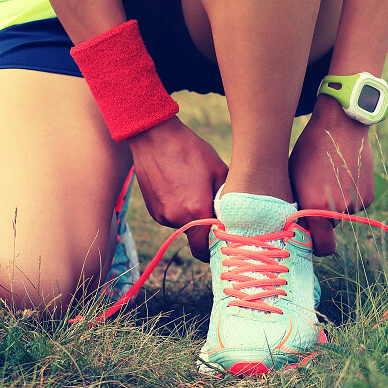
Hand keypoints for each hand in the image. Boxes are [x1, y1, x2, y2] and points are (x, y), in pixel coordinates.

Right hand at [127, 117, 228, 259]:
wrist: (154, 137)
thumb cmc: (191, 151)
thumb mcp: (220, 171)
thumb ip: (227, 200)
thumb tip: (234, 216)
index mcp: (195, 211)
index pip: (204, 249)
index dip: (215, 248)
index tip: (224, 240)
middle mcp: (176, 218)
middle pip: (196, 236)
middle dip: (207, 228)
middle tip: (214, 209)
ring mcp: (161, 215)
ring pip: (184, 226)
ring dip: (192, 216)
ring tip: (194, 189)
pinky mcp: (153, 210)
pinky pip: (172, 217)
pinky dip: (179, 209)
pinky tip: (181, 187)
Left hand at [289, 99, 374, 254]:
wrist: (339, 126)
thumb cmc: (308, 151)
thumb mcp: (293, 179)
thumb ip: (297, 207)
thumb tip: (298, 230)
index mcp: (314, 208)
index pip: (322, 247)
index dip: (317, 246)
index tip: (312, 239)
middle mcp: (337, 210)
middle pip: (330, 227)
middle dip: (323, 216)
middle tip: (318, 190)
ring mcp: (355, 203)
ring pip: (343, 214)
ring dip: (337, 203)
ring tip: (331, 176)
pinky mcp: (368, 196)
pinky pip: (356, 204)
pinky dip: (351, 194)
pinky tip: (345, 174)